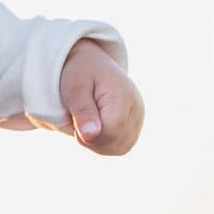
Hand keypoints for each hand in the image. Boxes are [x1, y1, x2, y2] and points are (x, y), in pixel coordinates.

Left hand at [59, 37, 142, 154]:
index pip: (110, 131)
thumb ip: (82, 111)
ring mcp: (139, 120)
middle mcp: (138, 109)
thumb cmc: (80, 73)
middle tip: (78, 117)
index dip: (87, 133)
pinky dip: (104, 143)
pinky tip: (95, 127)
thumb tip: (90, 135)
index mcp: (125, 96)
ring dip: (97, 143)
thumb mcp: (75, 87)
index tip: (75, 117)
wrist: (91, 65)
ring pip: (119, 149)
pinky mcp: (135, 128)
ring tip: (87, 120)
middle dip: (91, 138)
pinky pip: (120, 148)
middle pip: (115, 143)